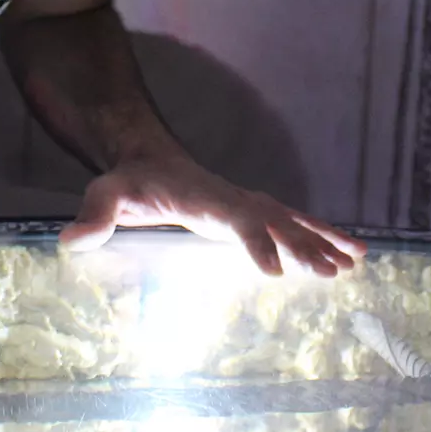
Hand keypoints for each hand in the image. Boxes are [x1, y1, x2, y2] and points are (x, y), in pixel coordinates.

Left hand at [58, 152, 366, 277]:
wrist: (146, 157)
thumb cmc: (128, 181)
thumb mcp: (105, 194)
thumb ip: (93, 217)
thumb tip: (72, 241)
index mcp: (206, 199)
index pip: (238, 221)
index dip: (257, 244)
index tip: (278, 273)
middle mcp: (235, 200)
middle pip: (277, 222)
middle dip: (305, 247)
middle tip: (332, 273)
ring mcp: (248, 204)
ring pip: (294, 221)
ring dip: (325, 241)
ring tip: (358, 262)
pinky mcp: (253, 212)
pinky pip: (294, 222)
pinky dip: (324, 235)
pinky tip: (351, 254)